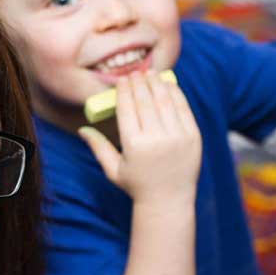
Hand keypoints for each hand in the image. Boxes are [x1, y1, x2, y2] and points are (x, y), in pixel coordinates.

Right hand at [77, 71, 201, 205]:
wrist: (169, 201)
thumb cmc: (137, 185)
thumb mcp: (113, 170)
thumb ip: (98, 147)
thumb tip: (82, 129)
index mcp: (134, 146)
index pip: (127, 108)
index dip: (124, 91)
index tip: (122, 80)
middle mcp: (156, 139)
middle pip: (145, 101)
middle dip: (139, 83)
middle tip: (135, 73)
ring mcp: (177, 137)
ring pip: (165, 101)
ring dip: (157, 83)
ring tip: (151, 73)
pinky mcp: (193, 137)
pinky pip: (183, 109)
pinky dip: (175, 93)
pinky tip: (168, 85)